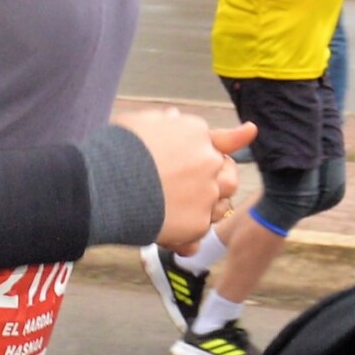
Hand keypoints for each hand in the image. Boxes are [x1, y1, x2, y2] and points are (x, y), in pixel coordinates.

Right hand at [118, 110, 255, 247]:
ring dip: (209, 208)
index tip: (250, 131)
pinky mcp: (198, 223)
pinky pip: (201, 230)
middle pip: (228, 173)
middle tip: (200, 189)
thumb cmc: (114, 150)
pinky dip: (189, 235)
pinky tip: (173, 239)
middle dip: (219, 179)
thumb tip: (174, 115)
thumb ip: (163, 122)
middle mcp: (208, 161)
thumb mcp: (140, 123)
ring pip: (221, 204)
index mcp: (195, 133)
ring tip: (185, 214)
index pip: (226, 136)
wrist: (104, 184)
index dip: (239, 136)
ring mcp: (206, 193)